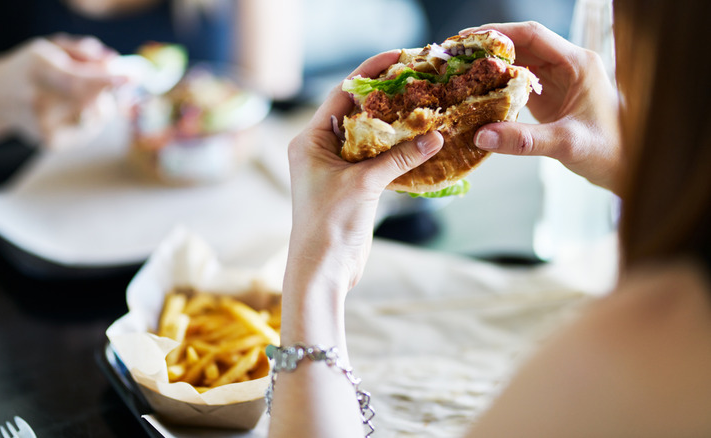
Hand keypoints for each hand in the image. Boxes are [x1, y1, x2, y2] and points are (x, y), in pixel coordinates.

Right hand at [0, 34, 124, 148]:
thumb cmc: (34, 67)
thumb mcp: (53, 47)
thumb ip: (84, 51)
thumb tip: (113, 62)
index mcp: (37, 69)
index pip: (75, 81)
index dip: (106, 82)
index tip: (132, 78)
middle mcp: (36, 100)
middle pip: (90, 102)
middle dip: (111, 92)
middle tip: (118, 82)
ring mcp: (42, 125)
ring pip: (95, 117)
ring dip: (102, 105)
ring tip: (83, 94)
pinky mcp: (50, 142)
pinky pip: (90, 130)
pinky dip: (92, 118)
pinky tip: (75, 109)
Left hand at [285, 51, 442, 298]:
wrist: (323, 270)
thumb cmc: (330, 224)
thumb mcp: (364, 184)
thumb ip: (399, 157)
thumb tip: (435, 135)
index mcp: (311, 139)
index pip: (342, 93)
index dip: (370, 73)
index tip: (398, 58)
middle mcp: (321, 148)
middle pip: (357, 111)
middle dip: (387, 97)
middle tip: (419, 80)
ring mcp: (337, 167)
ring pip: (370, 136)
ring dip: (395, 126)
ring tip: (425, 107)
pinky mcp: (352, 185)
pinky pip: (377, 159)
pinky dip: (397, 151)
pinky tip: (421, 142)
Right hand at [463, 21, 620, 190]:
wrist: (630, 167)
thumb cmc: (610, 151)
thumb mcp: (566, 144)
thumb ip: (523, 140)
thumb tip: (481, 136)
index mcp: (578, 64)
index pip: (533, 35)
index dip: (499, 33)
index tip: (469, 38)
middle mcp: (568, 66)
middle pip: (522, 45)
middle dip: (489, 48)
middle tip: (456, 54)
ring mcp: (559, 82)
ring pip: (519, 64)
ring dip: (491, 67)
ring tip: (460, 70)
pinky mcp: (551, 99)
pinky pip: (519, 85)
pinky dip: (498, 87)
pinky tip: (477, 93)